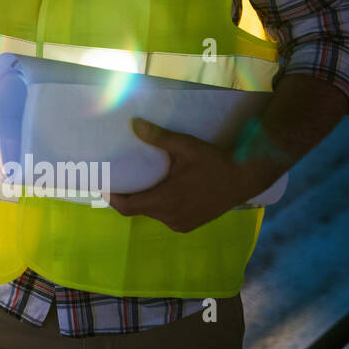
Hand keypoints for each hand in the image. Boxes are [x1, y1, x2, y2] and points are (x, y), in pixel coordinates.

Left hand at [105, 118, 274, 232]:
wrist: (245, 178)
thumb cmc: (214, 162)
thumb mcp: (185, 146)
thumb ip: (159, 137)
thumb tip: (134, 124)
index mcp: (165, 200)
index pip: (128, 207)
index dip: (112, 199)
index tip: (103, 186)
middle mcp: (171, 217)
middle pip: (138, 209)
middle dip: (128, 196)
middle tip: (121, 179)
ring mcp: (181, 223)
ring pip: (152, 213)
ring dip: (144, 201)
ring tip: (139, 183)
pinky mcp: (191, 224)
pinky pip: (166, 217)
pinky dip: (158, 206)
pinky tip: (160, 191)